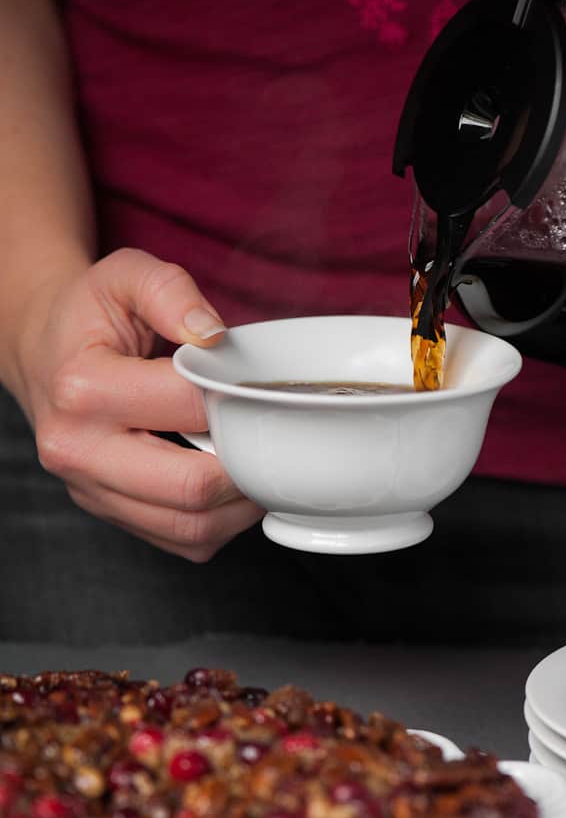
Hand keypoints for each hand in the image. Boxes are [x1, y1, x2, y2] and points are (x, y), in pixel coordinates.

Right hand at [12, 248, 264, 560]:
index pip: (187, 407)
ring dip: (241, 505)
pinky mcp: (110, 514)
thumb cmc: (87, 318)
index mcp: (82, 390)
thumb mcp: (122, 276)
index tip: (258, 385)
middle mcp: (79, 451)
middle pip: (191, 487)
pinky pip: (183, 542)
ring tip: (259, 464)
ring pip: (191, 529)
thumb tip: (215, 337)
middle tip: (271, 436)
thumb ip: (170, 290)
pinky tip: (232, 487)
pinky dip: (222, 523)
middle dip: (246, 465)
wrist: (42, 353)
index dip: (237, 396)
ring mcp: (92, 491)